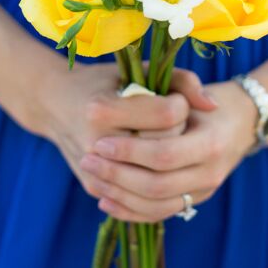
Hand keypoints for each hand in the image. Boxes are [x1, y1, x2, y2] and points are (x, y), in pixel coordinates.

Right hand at [7, 48, 218, 192]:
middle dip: (177, 135)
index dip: (181, 106)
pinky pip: (138, 197)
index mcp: (102, 109)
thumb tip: (213, 106)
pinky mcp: (94, 186)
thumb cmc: (103, 82)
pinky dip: (160, 187)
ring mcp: (93, 169)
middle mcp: (95, 141)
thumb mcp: (138, 70)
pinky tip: (167, 170)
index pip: (167, 115)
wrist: (54, 104)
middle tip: (170, 122)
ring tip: (164, 142)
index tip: (174, 100)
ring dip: (171, 162)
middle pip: (164, 147)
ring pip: (155, 178)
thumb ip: (181, 80)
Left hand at [77, 78, 261, 221]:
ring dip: (119, 195)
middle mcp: (210, 171)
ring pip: (156, 205)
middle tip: (88, 159)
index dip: (129, 151)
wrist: (241, 122)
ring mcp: (203, 191)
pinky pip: (158, 214)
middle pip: (157, 184)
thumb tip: (162, 103)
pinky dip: (129, 211)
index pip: (164, 154)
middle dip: (118, 175)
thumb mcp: (192, 88)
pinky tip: (105, 200)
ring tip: (93, 178)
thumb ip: (181, 83)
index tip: (101, 142)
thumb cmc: (206, 101)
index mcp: (210, 142)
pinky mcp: (193, 201)